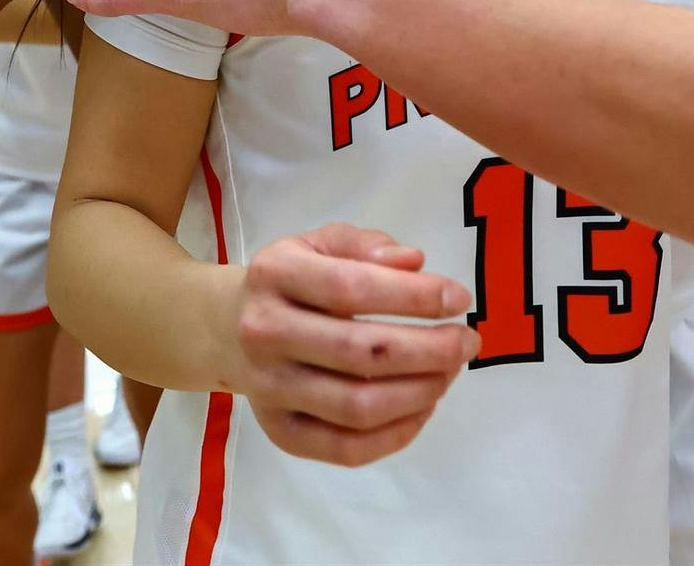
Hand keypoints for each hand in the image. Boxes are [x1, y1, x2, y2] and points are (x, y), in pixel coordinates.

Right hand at [228, 223, 479, 466]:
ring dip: (421, 392)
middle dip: (431, 350)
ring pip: (359, 407)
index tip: (459, 299)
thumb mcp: (319, 243)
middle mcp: (265, 333)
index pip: (352, 289)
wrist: (226, 328)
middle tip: (467, 341)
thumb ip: (366, 245)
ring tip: (449, 371)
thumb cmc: (290, 282)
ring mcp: (270, 389)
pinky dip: (398, 433)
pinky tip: (424, 406)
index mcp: (275, 275)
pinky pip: (348, 449)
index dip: (414, 297)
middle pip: (362, 354)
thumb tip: (414, 263)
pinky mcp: (281, 433)